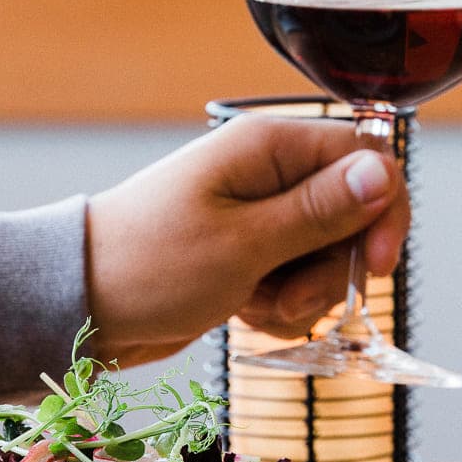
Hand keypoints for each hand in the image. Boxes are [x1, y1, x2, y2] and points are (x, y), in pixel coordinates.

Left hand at [84, 115, 410, 364]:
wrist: (78, 306)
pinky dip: (281, 306)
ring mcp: (259, 215)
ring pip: (327, 256)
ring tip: (254, 307)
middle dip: (335, 270)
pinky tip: (243, 313)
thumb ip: (320, 211)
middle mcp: (270, 173)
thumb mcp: (245, 243)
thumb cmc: (149, 267)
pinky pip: (296, 279)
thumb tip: (383, 173)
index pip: (369, 161)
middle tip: (291, 299)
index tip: (376, 268)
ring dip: (306, 296)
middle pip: (353, 217)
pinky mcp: (249, 253)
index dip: (383, 214)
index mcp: (270, 147)